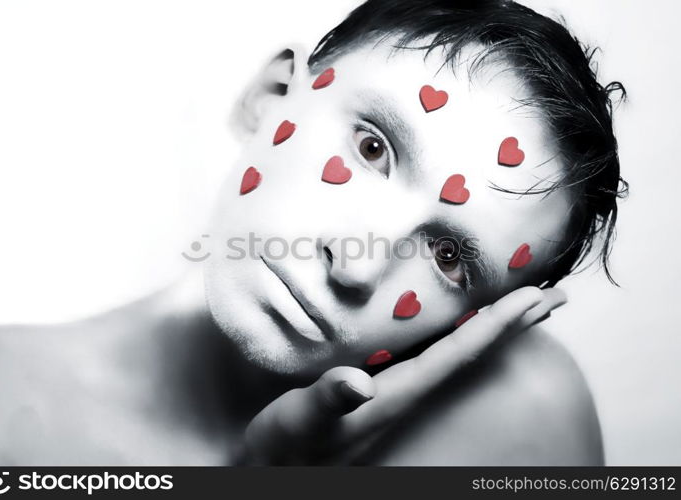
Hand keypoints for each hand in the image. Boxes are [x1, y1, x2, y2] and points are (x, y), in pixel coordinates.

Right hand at [240, 286, 565, 463]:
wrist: (272, 468)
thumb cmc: (283, 447)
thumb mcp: (297, 423)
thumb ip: (327, 402)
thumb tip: (359, 385)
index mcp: (394, 396)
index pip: (457, 356)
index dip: (496, 326)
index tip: (534, 298)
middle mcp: (404, 391)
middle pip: (472, 352)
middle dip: (513, 324)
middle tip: (554, 296)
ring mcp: (394, 389)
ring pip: (456, 351)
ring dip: (493, 325)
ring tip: (523, 303)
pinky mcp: (378, 384)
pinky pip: (432, 351)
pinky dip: (457, 330)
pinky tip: (459, 319)